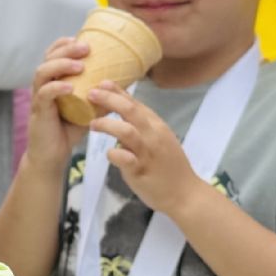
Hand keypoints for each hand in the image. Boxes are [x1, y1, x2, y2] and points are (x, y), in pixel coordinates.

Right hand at [24, 38, 91, 170]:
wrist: (53, 155)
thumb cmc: (68, 129)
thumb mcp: (88, 109)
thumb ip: (99, 96)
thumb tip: (121, 84)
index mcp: (52, 80)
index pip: (52, 54)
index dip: (64, 44)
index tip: (82, 40)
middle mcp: (43, 85)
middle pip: (47, 58)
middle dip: (66, 50)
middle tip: (86, 48)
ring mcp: (38, 98)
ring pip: (42, 72)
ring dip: (61, 65)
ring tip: (79, 66)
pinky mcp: (39, 112)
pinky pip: (44, 94)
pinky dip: (57, 88)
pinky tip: (70, 88)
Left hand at [87, 82, 211, 216]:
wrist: (185, 194)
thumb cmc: (169, 166)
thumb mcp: (159, 139)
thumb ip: (143, 126)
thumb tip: (122, 111)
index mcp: (157, 126)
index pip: (136, 103)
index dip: (118, 91)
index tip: (102, 82)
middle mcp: (153, 135)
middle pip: (130, 110)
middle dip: (109, 99)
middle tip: (90, 93)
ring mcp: (148, 153)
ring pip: (126, 131)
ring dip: (107, 124)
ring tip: (93, 124)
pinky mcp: (142, 171)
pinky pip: (125, 159)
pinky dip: (114, 154)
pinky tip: (108, 154)